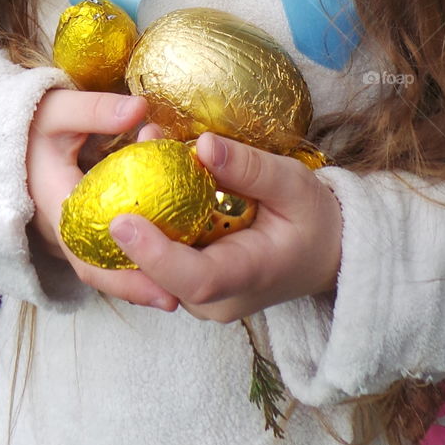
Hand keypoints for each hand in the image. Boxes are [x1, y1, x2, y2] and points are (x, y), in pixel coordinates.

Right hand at [26, 88, 177, 309]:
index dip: (124, 277)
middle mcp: (56, 225)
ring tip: (172, 287)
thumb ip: (96, 110)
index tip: (164, 288)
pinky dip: (125, 251)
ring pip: (97, 260)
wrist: (1, 128)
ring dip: (131, 273)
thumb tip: (140, 109)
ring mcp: (62, 227)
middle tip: (174, 299)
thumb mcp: (59, 108)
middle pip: (96, 269)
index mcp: (55, 204)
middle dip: (134, 286)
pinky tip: (156, 251)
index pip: (89, 254)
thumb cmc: (30, 119)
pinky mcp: (71, 220)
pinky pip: (97, 244)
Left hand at [108, 132, 343, 322]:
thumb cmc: (314, 219)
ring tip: (136, 151)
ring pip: (150, 268)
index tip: (122, 221)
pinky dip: (147, 221)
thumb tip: (203, 146)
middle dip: (130, 225)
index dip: (154, 253)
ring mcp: (201, 297)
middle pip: (158, 275)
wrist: (326, 253)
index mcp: (247, 277)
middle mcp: (216, 299)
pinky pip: (158, 258)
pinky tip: (141, 174)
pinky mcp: (190, 284)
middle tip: (118, 165)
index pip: (195, 278)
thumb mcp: (294, 184)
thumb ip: (251, 168)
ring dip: (136, 217)